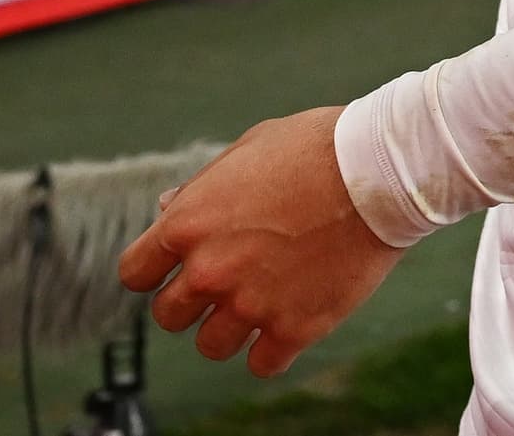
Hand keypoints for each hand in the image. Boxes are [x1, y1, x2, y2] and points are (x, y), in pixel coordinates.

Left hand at [113, 108, 402, 374]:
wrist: (378, 171)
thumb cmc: (314, 148)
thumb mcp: (247, 149)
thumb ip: (202, 188)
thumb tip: (169, 208)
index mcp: (188, 223)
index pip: (135, 273)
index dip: (153, 271)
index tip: (173, 269)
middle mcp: (210, 271)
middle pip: (169, 316)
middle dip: (190, 303)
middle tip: (223, 284)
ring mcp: (250, 305)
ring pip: (211, 347)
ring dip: (229, 329)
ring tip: (258, 304)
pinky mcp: (294, 329)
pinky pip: (261, 365)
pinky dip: (271, 350)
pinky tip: (287, 323)